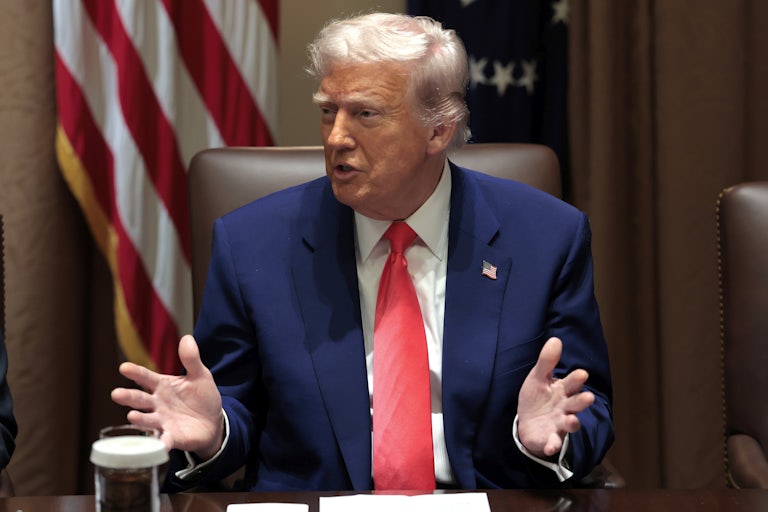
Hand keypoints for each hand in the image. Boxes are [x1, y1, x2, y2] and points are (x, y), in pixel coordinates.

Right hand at [111, 335, 223, 459]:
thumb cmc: (202, 397)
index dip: (136, 373)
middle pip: (140, 399)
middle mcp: (157, 404)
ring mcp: (162, 421)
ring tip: (132, 416)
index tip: (124, 368)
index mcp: (163, 386)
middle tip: (116, 394)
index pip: (146, 377)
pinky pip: (162, 441)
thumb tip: (187, 338)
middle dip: (128, 397)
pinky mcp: (170, 437)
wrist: (213, 422)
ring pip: (147, 420)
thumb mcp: (200, 376)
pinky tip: (155, 446)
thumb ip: (191, 359)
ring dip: (140, 419)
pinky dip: (158, 444)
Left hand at [516, 337, 594, 458]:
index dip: (576, 379)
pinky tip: (551, 447)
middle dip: (582, 401)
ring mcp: (560, 424)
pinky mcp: (552, 439)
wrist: (528, 423)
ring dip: (572, 422)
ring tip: (572, 420)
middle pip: (576, 403)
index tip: (581, 374)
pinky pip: (555, 443)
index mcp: (562, 390)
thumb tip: (555, 339)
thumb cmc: (537, 398)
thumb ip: (547, 362)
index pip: (572, 383)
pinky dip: (553, 445)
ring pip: (571, 423)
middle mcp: (566, 407)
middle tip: (588, 397)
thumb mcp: (537, 378)